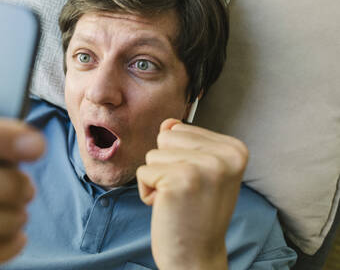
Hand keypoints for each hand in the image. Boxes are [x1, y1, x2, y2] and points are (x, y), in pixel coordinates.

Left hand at [136, 118, 247, 269]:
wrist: (196, 256)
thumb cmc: (195, 212)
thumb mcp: (199, 170)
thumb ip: (185, 142)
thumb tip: (168, 123)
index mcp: (235, 149)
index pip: (181, 129)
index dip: (180, 158)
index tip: (197, 183)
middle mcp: (224, 155)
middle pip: (166, 137)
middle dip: (166, 165)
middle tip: (185, 192)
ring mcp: (204, 167)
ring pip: (153, 154)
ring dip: (157, 180)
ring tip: (177, 200)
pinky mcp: (179, 180)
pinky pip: (143, 172)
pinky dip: (148, 193)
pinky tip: (168, 207)